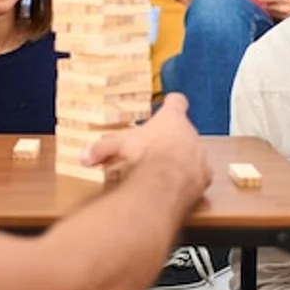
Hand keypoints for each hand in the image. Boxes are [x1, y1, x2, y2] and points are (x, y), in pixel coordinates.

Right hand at [82, 94, 210, 208]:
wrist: (166, 183)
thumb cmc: (146, 155)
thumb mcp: (119, 146)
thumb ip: (102, 148)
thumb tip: (84, 155)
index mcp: (171, 119)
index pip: (176, 102)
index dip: (172, 103)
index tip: (169, 103)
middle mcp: (190, 132)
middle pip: (185, 130)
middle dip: (173, 138)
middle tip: (157, 148)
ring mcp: (200, 154)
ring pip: (194, 152)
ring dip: (184, 159)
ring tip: (166, 171)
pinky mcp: (205, 176)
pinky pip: (199, 175)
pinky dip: (190, 180)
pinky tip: (177, 187)